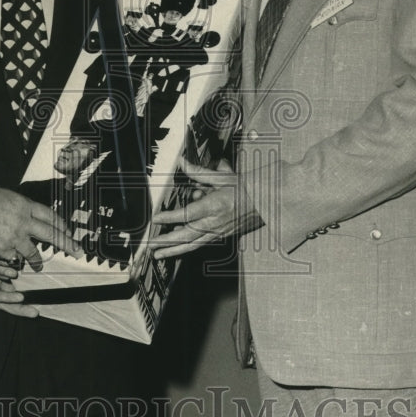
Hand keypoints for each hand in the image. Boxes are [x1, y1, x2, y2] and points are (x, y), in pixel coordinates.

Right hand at [0, 183, 79, 271]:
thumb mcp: (4, 194)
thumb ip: (16, 205)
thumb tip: (20, 208)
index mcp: (25, 205)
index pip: (50, 216)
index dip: (61, 224)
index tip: (67, 231)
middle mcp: (24, 222)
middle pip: (51, 234)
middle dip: (66, 243)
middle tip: (76, 251)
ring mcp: (16, 238)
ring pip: (33, 252)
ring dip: (38, 260)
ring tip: (39, 266)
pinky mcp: (4, 250)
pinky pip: (13, 258)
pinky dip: (12, 261)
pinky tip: (12, 263)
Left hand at [0, 255, 38, 318]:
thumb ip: (3, 257)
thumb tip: (21, 253)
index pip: (14, 287)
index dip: (26, 293)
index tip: (40, 296)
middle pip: (11, 299)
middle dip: (24, 308)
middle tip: (37, 312)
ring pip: (5, 301)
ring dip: (18, 306)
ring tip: (31, 308)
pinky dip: (8, 297)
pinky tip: (19, 297)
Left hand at [147, 159, 261, 258]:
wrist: (266, 203)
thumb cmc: (245, 189)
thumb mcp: (222, 177)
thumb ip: (198, 172)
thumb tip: (182, 163)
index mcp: (214, 206)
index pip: (187, 214)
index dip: (169, 217)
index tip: (156, 219)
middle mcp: (214, 223)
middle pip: (186, 236)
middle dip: (166, 242)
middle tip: (150, 246)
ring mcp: (218, 232)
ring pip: (192, 244)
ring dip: (173, 250)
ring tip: (157, 254)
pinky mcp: (221, 236)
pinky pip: (200, 243)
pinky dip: (187, 246)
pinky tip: (176, 247)